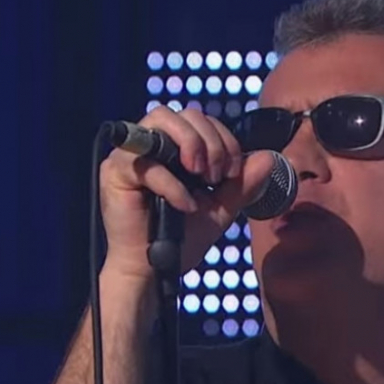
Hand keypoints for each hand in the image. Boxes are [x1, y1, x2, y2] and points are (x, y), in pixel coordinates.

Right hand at [99, 105, 274, 279]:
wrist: (155, 270)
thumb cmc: (183, 238)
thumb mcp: (221, 208)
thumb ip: (243, 184)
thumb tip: (268, 157)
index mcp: (176, 148)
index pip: (203, 121)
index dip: (225, 139)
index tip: (232, 172)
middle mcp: (152, 144)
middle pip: (185, 113)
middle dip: (212, 141)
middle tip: (217, 176)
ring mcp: (131, 155)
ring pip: (160, 117)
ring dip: (191, 143)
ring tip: (202, 177)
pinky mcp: (115, 172)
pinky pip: (145, 162)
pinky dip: (172, 184)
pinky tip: (186, 206)